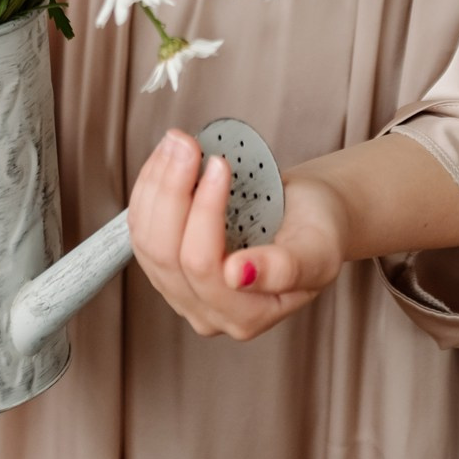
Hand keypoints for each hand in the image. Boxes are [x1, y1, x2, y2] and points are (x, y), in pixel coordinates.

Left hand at [127, 129, 348, 341]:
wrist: (306, 220)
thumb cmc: (317, 232)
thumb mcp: (318, 249)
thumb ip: (284, 268)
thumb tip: (237, 275)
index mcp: (247, 316)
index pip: (206, 267)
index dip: (205, 211)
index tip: (220, 163)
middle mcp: (207, 312)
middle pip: (167, 255)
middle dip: (173, 190)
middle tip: (189, 143)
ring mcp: (180, 292)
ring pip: (147, 241)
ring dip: (156, 185)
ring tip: (178, 143)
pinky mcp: (164, 267)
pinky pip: (140, 229)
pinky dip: (148, 189)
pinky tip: (165, 158)